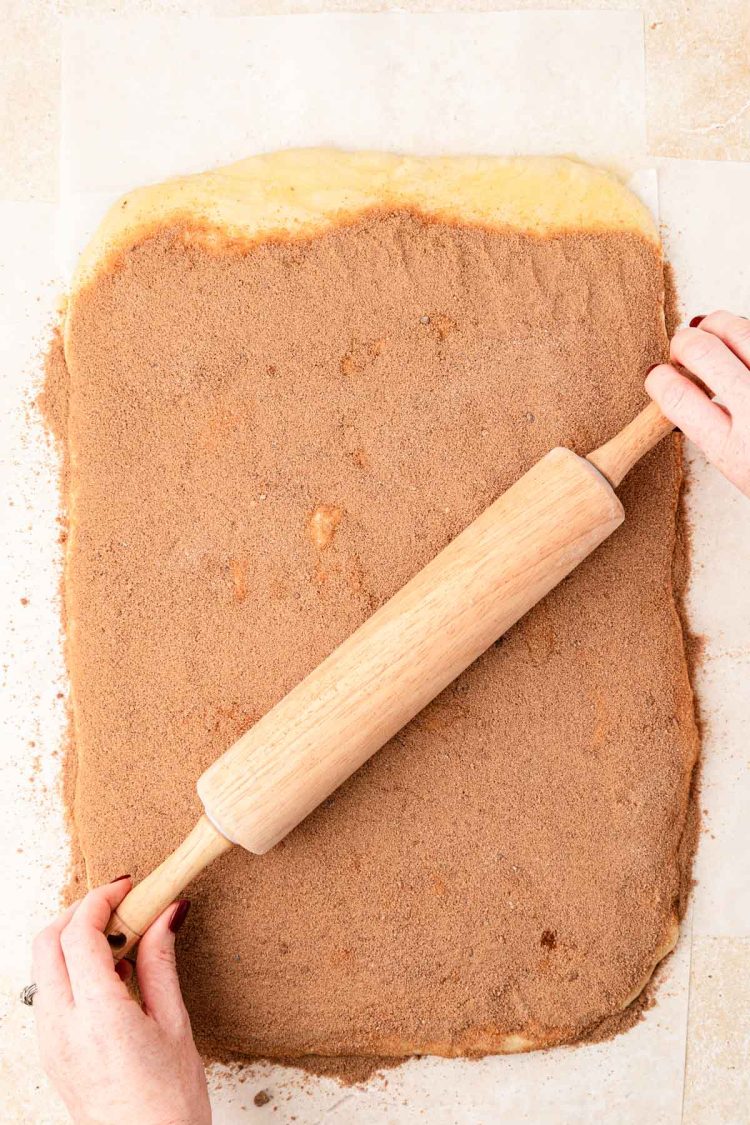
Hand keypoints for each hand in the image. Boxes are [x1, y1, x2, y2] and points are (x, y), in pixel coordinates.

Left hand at [31, 878, 209, 1124]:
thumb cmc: (167, 1104)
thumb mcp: (175, 1023)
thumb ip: (161, 961)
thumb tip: (167, 913)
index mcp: (98, 1014)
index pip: (79, 933)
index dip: (102, 899)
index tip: (128, 886)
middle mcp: (62, 1025)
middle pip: (47, 941)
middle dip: (79, 911)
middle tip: (120, 904)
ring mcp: (50, 1040)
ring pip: (44, 965)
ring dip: (73, 939)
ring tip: (122, 941)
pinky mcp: (51, 1051)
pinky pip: (51, 992)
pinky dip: (72, 968)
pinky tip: (111, 976)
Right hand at [646, 310, 749, 496]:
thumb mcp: (740, 467)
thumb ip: (714, 431)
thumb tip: (684, 386)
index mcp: (734, 450)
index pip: (675, 396)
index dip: (658, 379)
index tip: (657, 376)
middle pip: (701, 350)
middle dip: (683, 342)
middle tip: (683, 346)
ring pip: (738, 328)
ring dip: (717, 325)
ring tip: (713, 332)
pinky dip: (748, 332)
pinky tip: (745, 342)